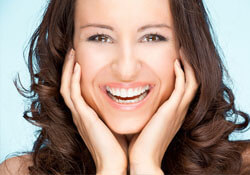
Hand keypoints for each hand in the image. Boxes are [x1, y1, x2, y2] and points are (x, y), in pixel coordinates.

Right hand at [60, 49, 127, 174]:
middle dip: (69, 68)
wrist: (116, 164)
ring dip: (68, 69)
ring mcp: (79, 115)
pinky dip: (73, 79)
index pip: (76, 90)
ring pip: (66, 86)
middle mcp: (79, 114)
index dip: (76, 75)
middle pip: (67, 85)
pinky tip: (79, 66)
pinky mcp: (83, 117)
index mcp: (86, 115)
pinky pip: (73, 94)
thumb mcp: (116, 123)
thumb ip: (116, 111)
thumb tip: (129, 99)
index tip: (83, 60)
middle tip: (74, 52)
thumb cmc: (119, 146)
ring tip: (73, 53)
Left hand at [128, 48, 198, 174]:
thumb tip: (133, 102)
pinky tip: (175, 63)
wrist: (142, 159)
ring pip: (191, 83)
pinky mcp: (172, 110)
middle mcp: (179, 111)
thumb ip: (145, 112)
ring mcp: (177, 111)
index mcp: (174, 114)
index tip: (176, 61)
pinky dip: (181, 74)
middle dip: (190, 67)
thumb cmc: (140, 143)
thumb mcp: (146, 123)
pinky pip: (182, 87)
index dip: (184, 75)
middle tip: (184, 52)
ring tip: (183, 52)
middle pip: (192, 84)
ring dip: (188, 66)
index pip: (185, 90)